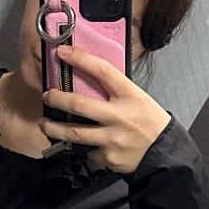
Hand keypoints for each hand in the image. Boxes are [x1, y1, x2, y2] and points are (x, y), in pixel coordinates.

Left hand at [39, 45, 171, 173]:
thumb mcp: (138, 98)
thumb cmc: (149, 121)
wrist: (164, 152)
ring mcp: (112, 138)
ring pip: (74, 133)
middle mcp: (120, 116)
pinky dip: (84, 147)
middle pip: (79, 105)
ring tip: (45, 123)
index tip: (63, 52)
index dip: (81, 59)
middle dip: (57, 99)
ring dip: (53, 128)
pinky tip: (85, 144)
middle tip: (47, 95)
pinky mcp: (108, 156)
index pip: (103, 71)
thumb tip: (88, 77)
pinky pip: (88, 150)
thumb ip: (115, 90)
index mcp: (130, 96)